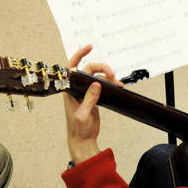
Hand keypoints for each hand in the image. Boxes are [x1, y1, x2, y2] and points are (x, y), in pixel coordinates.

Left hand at [63, 45, 117, 164]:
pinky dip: (110, 83)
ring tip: (118, 83)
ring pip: (98, 76)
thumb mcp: (82, 115)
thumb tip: (96, 84)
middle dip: (102, 68)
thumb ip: (89, 99)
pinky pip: (102, 84)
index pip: (71, 67)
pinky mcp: (93, 96)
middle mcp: (77, 88)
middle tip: (113, 73)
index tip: (89, 47)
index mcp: (69, 90)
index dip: (79, 55)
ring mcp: (85, 91)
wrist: (83, 140)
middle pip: (89, 69)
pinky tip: (118, 86)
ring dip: (108, 77)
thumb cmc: (77, 129)